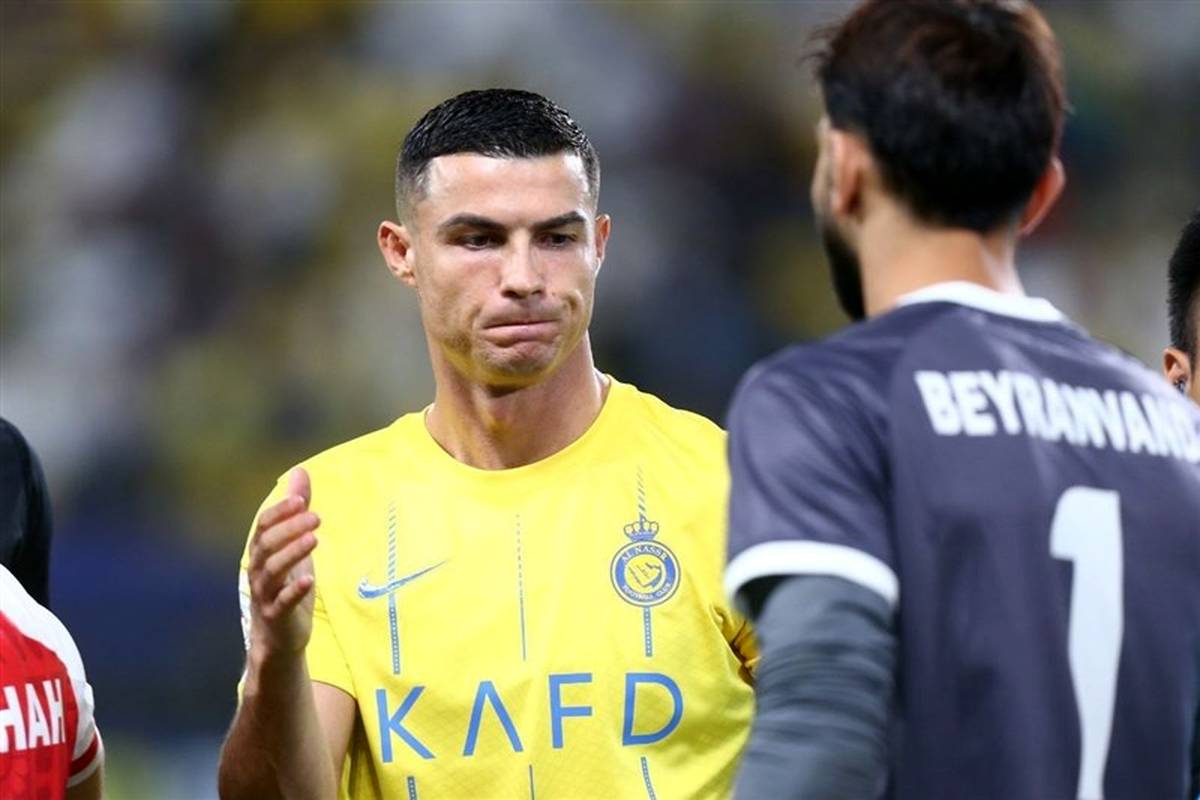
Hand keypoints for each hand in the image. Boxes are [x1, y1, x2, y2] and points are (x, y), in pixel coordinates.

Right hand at [247, 468, 320, 659]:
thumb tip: (300, 472)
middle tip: (315, 516)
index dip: (279, 512)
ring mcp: (265, 594)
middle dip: (289, 528)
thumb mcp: (295, 543)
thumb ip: (297, 510)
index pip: (263, 526)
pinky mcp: (276, 616)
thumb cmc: (287, 584)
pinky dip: (294, 590)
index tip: (300, 499)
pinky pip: (282, 602)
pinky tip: (309, 579)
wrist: (279, 636)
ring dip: (292, 553)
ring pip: (272, 571)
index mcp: (261, 552)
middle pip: (267, 545)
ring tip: (314, 539)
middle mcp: (258, 571)